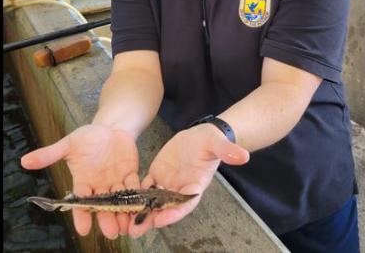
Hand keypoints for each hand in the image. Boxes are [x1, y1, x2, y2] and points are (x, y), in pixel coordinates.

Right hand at [20, 124, 139, 238]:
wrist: (110, 128)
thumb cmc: (88, 137)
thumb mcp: (68, 144)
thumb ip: (50, 154)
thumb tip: (24, 161)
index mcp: (83, 181)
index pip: (81, 202)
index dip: (82, 215)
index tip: (83, 229)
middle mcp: (100, 186)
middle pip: (104, 206)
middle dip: (107, 219)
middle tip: (112, 233)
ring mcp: (116, 181)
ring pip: (120, 200)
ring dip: (124, 213)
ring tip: (128, 226)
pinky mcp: (130, 174)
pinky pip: (135, 186)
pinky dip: (138, 194)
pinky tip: (142, 204)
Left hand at [129, 124, 249, 236]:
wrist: (200, 135)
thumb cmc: (210, 140)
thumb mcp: (217, 143)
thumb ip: (227, 150)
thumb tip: (244, 155)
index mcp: (196, 185)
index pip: (185, 203)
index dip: (174, 212)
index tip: (162, 219)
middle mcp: (180, 189)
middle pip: (166, 208)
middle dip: (151, 219)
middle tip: (136, 229)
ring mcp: (168, 183)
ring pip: (152, 201)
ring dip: (140, 212)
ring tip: (125, 223)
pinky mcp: (157, 175)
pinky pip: (144, 188)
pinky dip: (134, 195)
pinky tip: (121, 201)